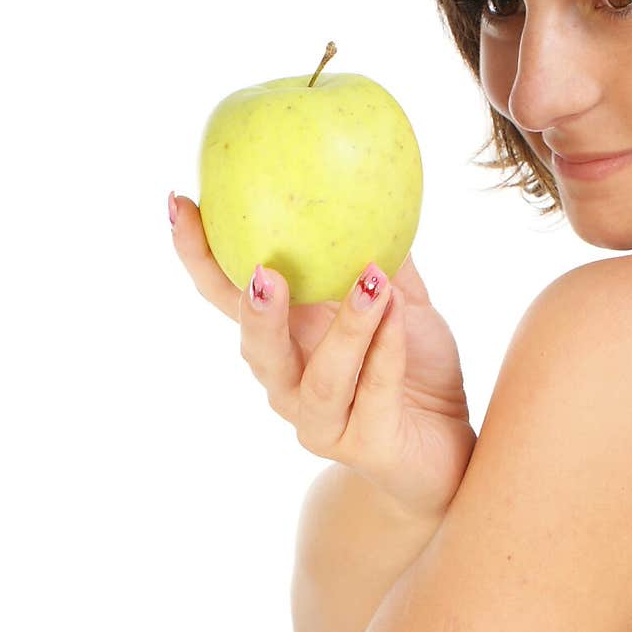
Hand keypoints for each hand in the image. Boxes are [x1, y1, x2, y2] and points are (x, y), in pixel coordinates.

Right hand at [169, 193, 476, 518]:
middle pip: (256, 350)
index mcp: (288, 342)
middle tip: (264, 272)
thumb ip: (383, 258)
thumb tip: (373, 184)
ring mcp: (323, 423)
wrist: (452, 447)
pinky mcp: (365, 447)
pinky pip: (373, 392)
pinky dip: (386, 349)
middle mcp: (291, 387)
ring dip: (345, 328)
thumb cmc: (418, 371)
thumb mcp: (403, 304)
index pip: (227, 298)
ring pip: (317, 379)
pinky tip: (398, 311)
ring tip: (370, 280)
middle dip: (254, 310)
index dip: (198, 257)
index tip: (179, 203)